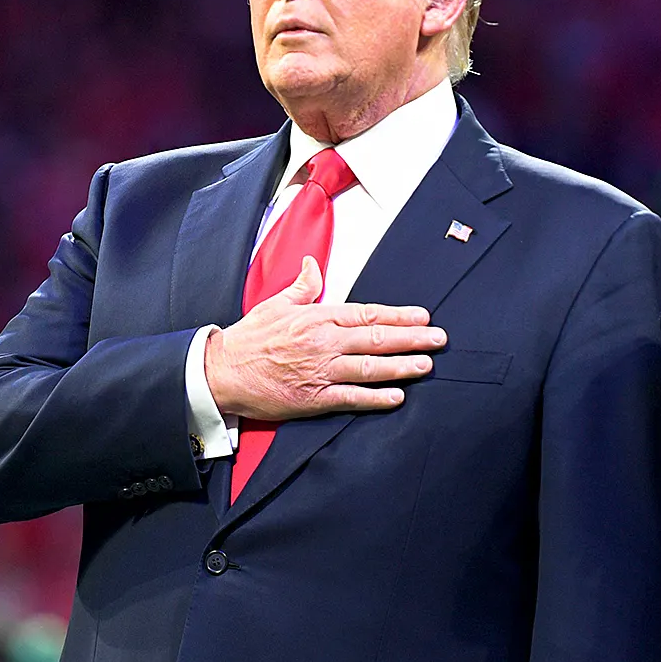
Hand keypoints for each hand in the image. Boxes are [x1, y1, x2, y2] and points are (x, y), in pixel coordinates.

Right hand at [203, 257, 444, 420]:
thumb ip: (302, 286)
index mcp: (317, 317)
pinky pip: (352, 397)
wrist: (222, 371)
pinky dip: (376, 398)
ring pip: (370, 368)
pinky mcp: (313, 397)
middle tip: (438, 339)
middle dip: (412, 338)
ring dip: (402, 366)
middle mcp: (323, 342)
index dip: (398, 316)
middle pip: (377, 339)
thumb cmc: (248, 339)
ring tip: (426, 365)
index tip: (422, 316)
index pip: (367, 314)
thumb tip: (311, 264)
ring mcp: (320, 370)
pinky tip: (397, 396)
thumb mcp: (276, 303)